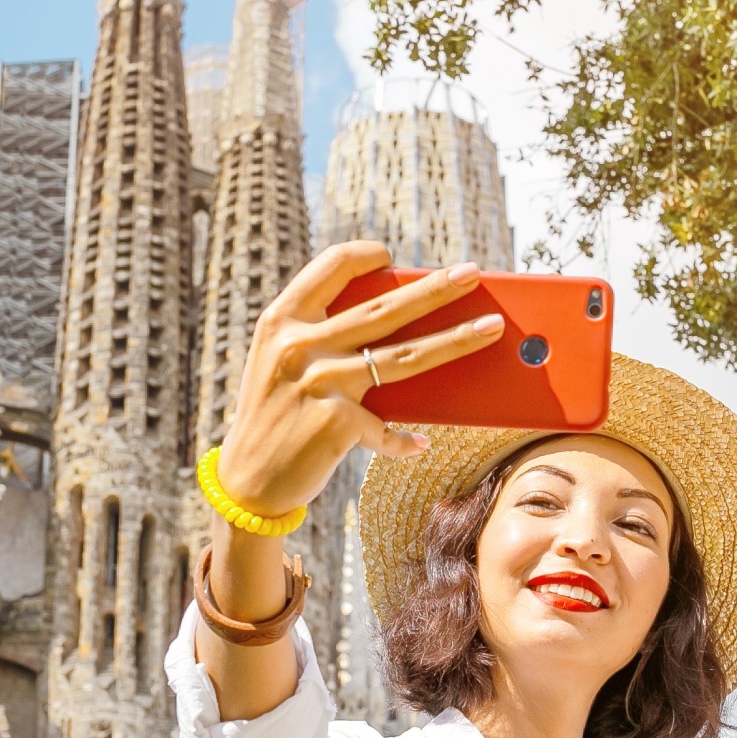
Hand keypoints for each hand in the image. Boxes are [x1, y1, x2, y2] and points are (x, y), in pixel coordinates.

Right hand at [215, 241, 504, 517]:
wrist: (246, 482)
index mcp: (282, 320)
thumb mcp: (281, 364)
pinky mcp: (336, 424)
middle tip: (473, 272)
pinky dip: (406, 440)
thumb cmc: (274, 417)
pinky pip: (388, 429)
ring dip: (455, 340)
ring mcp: (319, 383)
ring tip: (490, 328)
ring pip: (403, 357)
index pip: (330, 267)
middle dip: (435, 289)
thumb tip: (397, 324)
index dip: (365, 255)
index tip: (392, 256)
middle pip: (384, 309)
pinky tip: (422, 444)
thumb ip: (321, 338)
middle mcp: (300, 345)